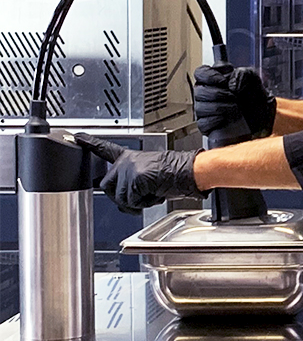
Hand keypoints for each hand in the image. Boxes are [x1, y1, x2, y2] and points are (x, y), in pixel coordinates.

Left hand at [75, 133, 201, 214]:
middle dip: (121, 196)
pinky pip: (132, 201)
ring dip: (136, 201)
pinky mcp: (134, 179)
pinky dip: (145, 202)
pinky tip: (155, 193)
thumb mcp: (150, 173)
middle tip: (140, 195)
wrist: (188, 171)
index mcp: (130, 157)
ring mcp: (128, 169)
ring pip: (119, 197)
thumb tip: (126, 199)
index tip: (77, 138)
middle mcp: (126, 162)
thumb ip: (133, 180)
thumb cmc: (176, 172)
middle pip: (106, 186)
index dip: (89, 143)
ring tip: (152, 192)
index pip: (104, 148)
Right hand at [193, 65, 276, 138]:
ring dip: (220, 107)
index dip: (209, 75)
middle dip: (218, 93)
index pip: (200, 73)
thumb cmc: (254, 97)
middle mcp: (206, 93)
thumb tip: (231, 86)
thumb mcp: (252, 79)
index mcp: (215, 79)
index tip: (223, 80)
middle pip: (199, 90)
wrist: (262, 117)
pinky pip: (203, 123)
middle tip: (234, 97)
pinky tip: (226, 118)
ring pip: (200, 107)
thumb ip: (242, 74)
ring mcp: (205, 110)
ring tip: (234, 108)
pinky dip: (216, 120)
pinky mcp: (207, 125)